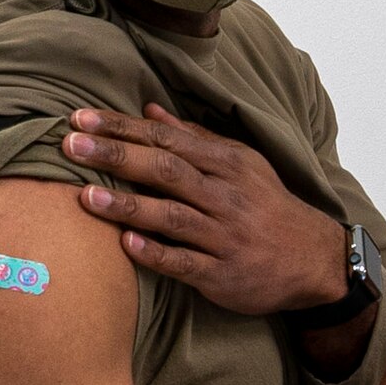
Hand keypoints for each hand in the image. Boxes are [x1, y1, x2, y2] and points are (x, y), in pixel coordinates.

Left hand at [63, 104, 347, 315]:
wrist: (314, 260)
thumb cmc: (267, 208)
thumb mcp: (241, 165)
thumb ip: (194, 138)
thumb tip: (149, 110)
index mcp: (227, 164)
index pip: (168, 139)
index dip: (123, 128)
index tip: (81, 119)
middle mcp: (226, 196)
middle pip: (167, 169)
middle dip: (117, 155)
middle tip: (71, 145)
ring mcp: (226, 236)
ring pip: (173, 216)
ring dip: (129, 204)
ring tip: (86, 196)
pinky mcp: (225, 274)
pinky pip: (187, 262)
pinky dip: (157, 253)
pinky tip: (127, 245)